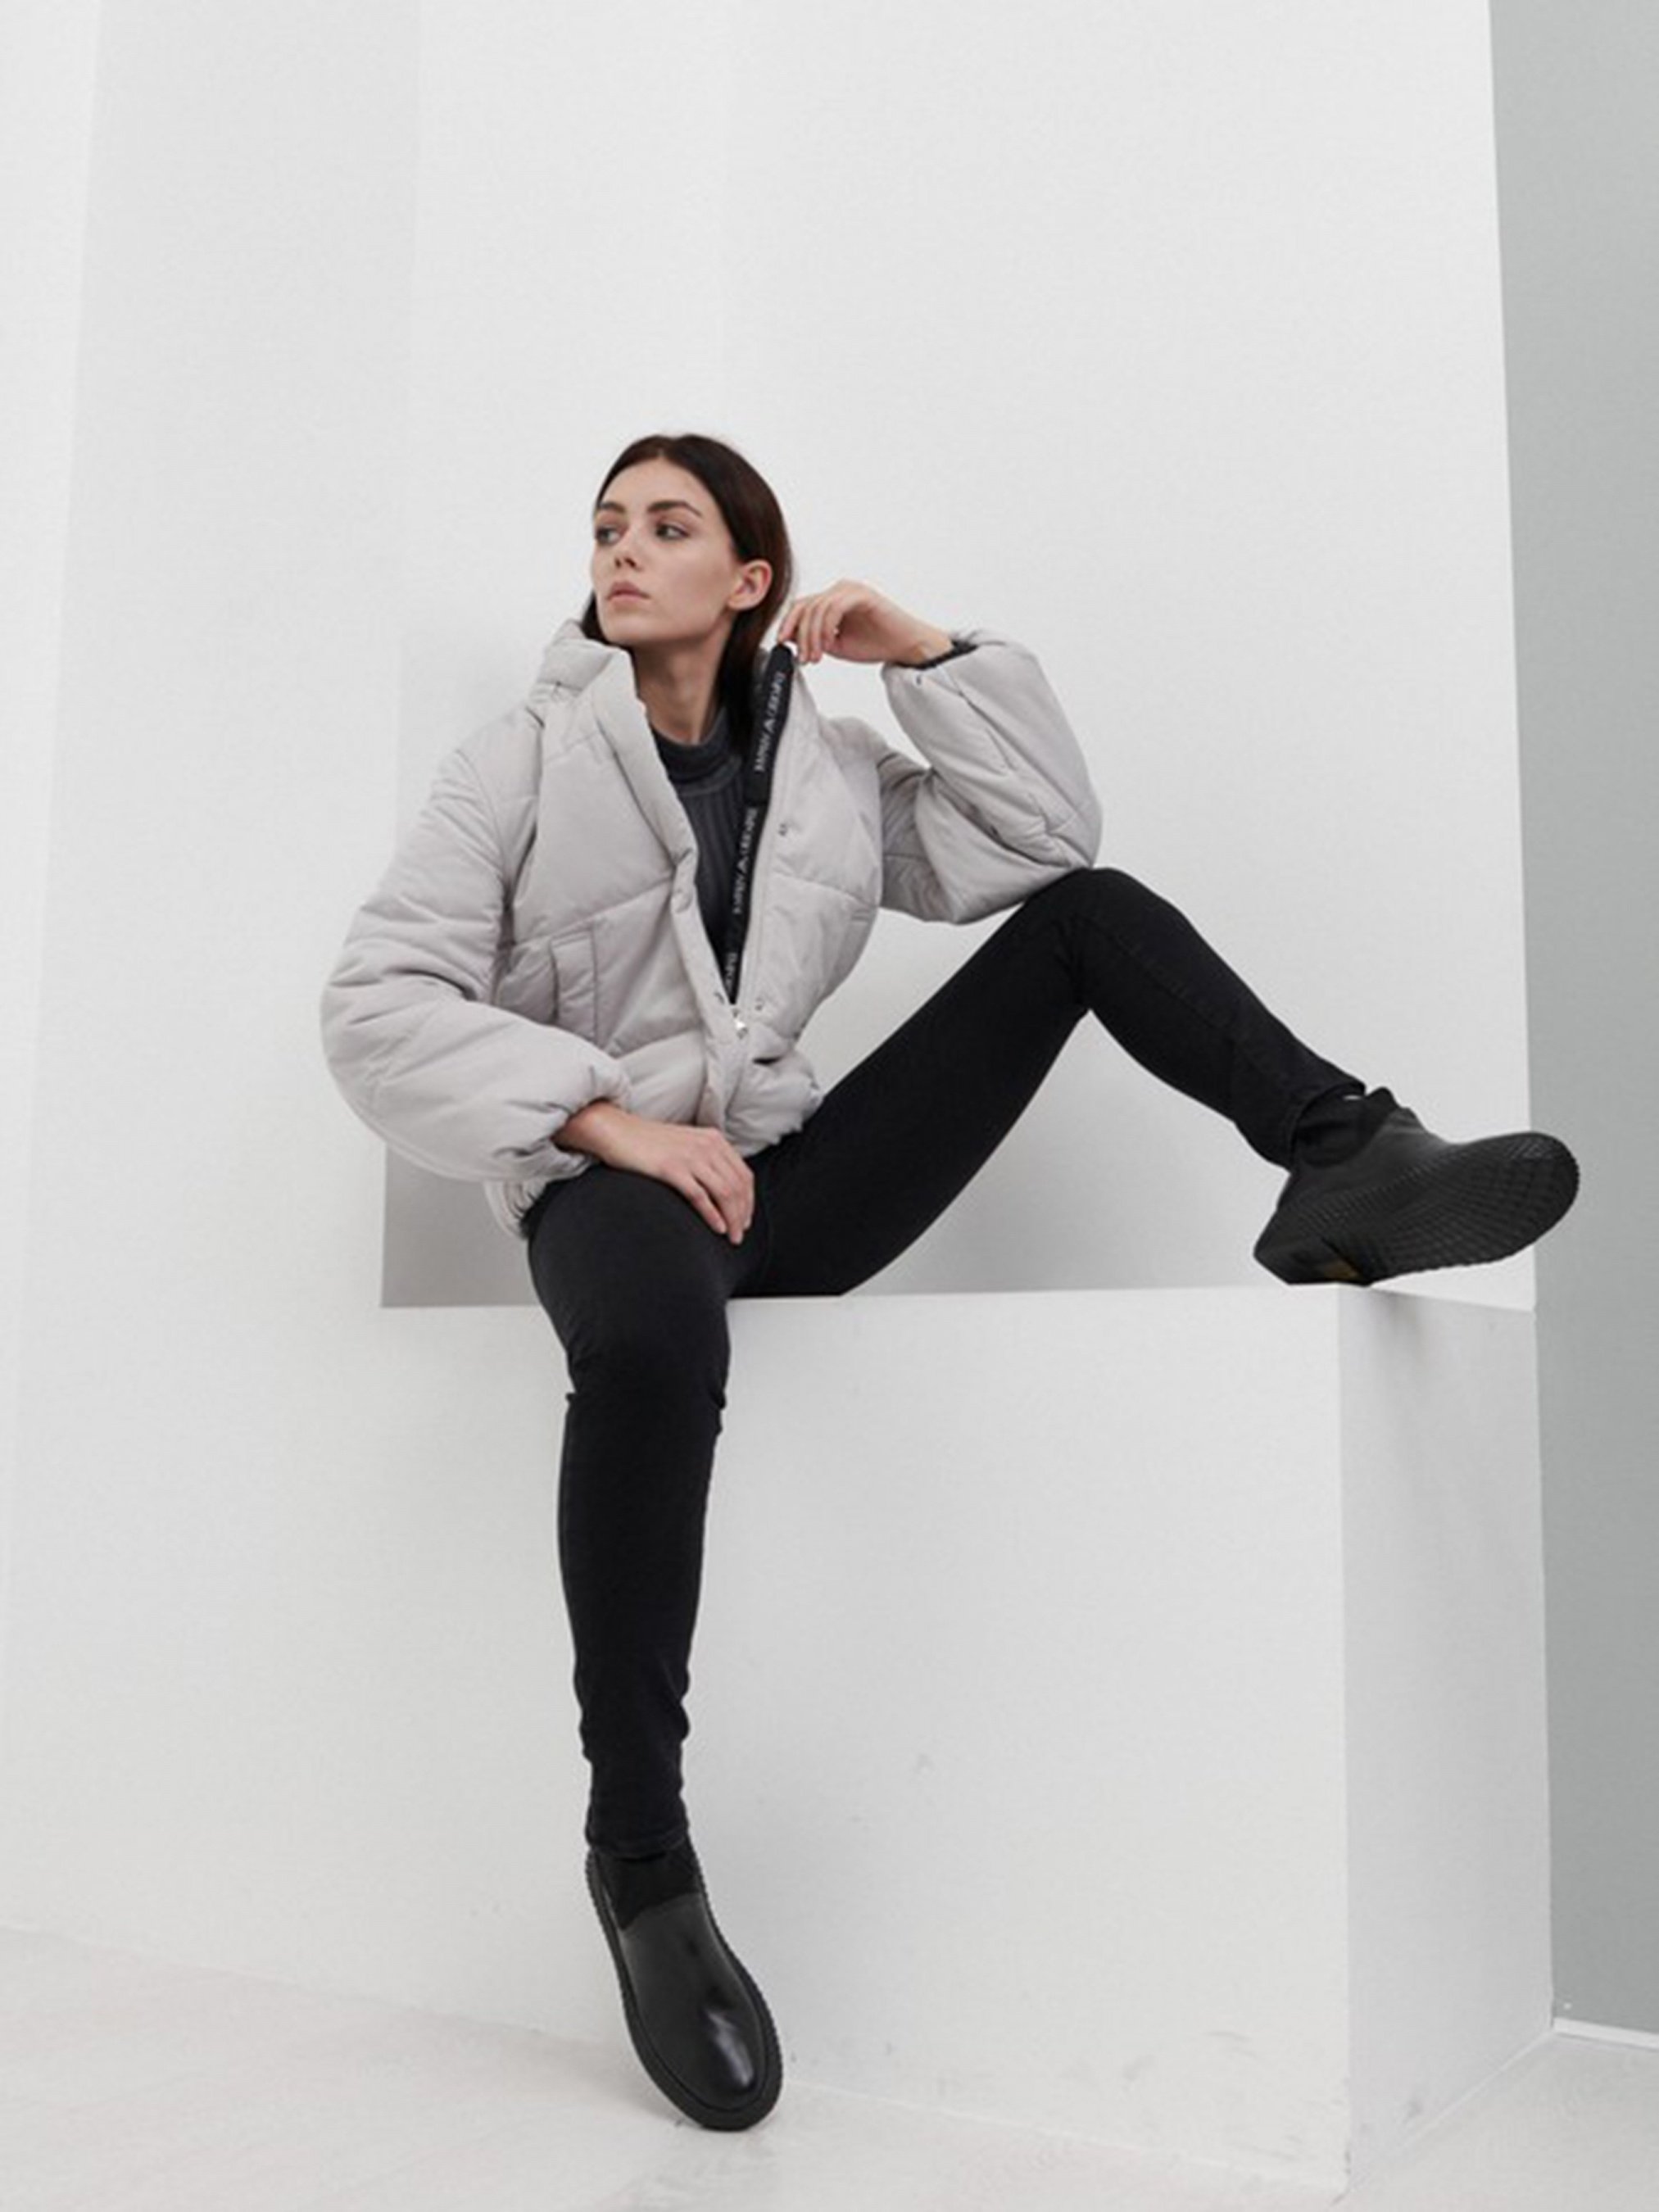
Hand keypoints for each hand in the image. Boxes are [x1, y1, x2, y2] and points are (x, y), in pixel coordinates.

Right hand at [556, 1101, 755, 1242]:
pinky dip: (712, 1215)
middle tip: (740, 1235)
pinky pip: (700, 1196)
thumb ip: (705, 1159)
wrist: (617, 1132)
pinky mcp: (671, 1168)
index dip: (749, 1201)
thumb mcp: (686, 1145)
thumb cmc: (648, 1143)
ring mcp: (690, 1156)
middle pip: (737, 1186)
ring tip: (731, 1237)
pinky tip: (716, 1228)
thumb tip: (722, 1188)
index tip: (745, 1220)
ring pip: (724, 1192)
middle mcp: (707, 1146)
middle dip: (742, 1214)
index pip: (744, 1175)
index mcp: (714, 1140)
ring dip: (732, 1219)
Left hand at [778, 581, 951, 667]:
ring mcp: (851, 590)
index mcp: (831, 600)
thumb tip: (789, 637)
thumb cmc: (876, 643)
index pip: (801, 606)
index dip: (787, 624)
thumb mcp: (836, 645)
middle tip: (805, 658)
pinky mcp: (863, 594)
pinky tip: (830, 643)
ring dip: (813, 635)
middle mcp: (839, 591)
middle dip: (800, 635)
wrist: (905, 646)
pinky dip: (827, 627)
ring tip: (817, 656)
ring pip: (817, 608)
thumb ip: (814, 639)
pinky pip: (835, 607)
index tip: (782, 644)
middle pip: (805, 606)